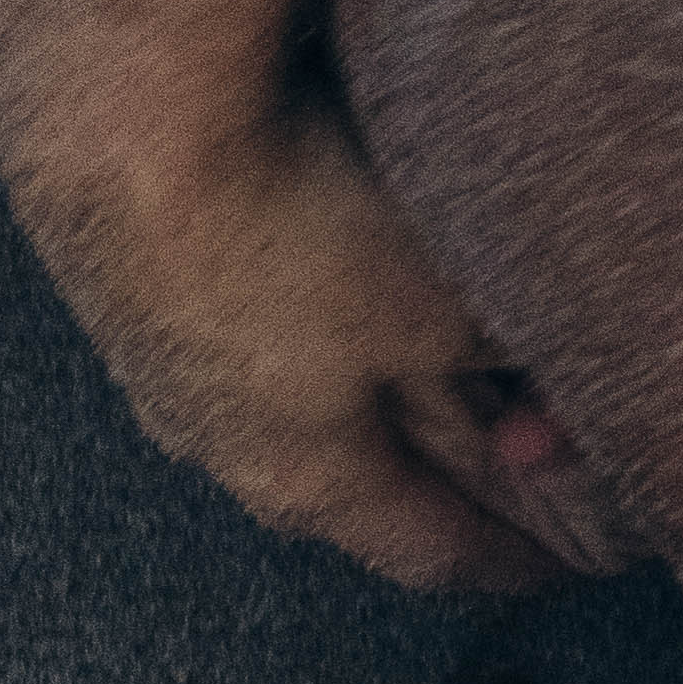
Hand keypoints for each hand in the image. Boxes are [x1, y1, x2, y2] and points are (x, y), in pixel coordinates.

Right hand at [2, 74, 573, 598]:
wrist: (119, 116)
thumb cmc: (291, 225)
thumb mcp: (447, 304)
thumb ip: (508, 360)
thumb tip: (538, 386)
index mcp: (308, 482)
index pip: (431, 552)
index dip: (509, 561)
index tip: (563, 567)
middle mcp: (225, 444)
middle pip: (360, 487)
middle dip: (444, 479)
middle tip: (516, 467)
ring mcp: (170, 366)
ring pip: (300, 406)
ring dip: (377, 395)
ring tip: (439, 370)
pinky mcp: (140, 285)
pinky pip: (258, 334)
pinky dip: (323, 326)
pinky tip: (341, 282)